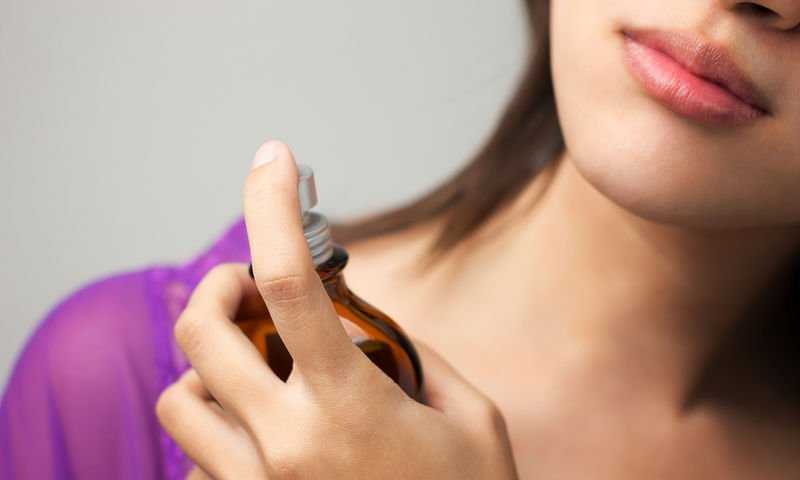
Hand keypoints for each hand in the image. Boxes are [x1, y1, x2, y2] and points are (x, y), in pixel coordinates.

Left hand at [155, 140, 518, 478]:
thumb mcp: (466, 416)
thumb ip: (409, 353)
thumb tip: (357, 311)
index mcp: (350, 406)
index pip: (290, 281)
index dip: (274, 204)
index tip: (277, 158)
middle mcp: (287, 446)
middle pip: (202, 329)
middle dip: (218, 283)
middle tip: (251, 284)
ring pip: (179, 397)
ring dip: (207, 362)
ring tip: (256, 363)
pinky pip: (194, 456)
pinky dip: (214, 423)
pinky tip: (259, 427)